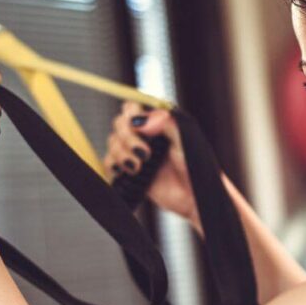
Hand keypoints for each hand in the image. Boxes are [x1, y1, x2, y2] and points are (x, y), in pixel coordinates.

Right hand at [105, 102, 200, 227]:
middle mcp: (144, 135)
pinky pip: (109, 162)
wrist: (193, 196)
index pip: (132, 108)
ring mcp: (135, 152)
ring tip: (138, 167)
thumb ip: (166, 124)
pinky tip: (128, 171)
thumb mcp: (185, 140)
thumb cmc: (195, 167)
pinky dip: (112, 165)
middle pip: (119, 124)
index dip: (130, 115)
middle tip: (144, 154)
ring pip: (113, 143)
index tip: (140, 128)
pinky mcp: (129, 170)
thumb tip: (141, 120)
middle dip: (127, 138)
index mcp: (157, 123)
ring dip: (121, 154)